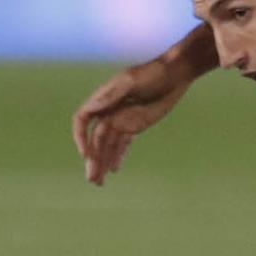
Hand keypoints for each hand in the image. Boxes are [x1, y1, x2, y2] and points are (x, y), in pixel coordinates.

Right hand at [72, 60, 190, 185]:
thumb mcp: (132, 81)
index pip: (83, 119)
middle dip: (93, 159)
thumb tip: (92, 107)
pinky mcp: (135, 125)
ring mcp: (122, 119)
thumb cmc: (152, 72)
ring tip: (99, 182)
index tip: (85, 153)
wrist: (174, 73)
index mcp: (104, 98)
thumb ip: (113, 95)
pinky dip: (117, 156)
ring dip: (102, 162)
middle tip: (92, 178)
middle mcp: (109, 111)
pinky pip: (123, 144)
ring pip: (108, 145)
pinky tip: (114, 169)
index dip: (81, 137)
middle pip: (95, 139)